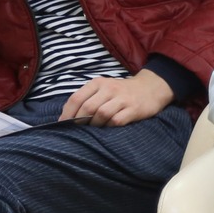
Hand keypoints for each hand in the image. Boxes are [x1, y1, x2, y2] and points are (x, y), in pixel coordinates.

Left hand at [59, 69, 173, 125]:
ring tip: (95, 128)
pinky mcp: (133, 109)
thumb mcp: (103, 88)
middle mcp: (109, 89)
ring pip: (101, 114)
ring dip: (95, 124)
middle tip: (79, 129)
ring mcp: (122, 99)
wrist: (150, 88)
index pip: (76, 98)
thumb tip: (68, 117)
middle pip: (87, 107)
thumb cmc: (121, 92)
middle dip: (80, 121)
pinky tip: (109, 127)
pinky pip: (116, 121)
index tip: (63, 124)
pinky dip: (109, 126)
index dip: (67, 113)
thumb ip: (87, 98)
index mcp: (98, 83)